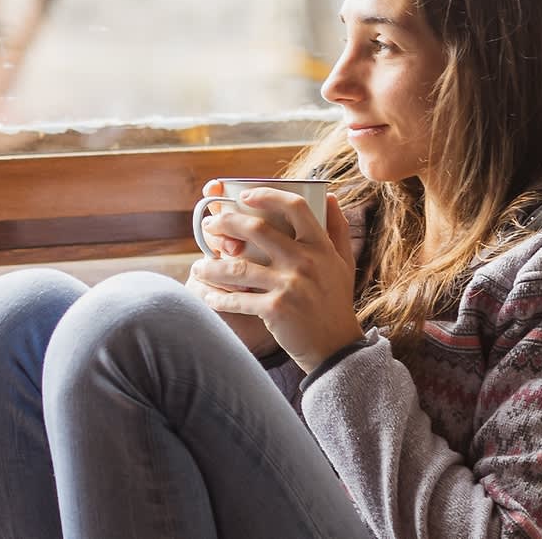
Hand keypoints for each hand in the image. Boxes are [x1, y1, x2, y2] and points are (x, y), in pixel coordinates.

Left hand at [199, 187, 364, 372]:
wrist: (335, 346)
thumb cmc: (335, 302)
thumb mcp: (343, 263)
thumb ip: (337, 228)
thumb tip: (331, 196)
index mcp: (320, 246)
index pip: (295, 206)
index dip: (267, 195)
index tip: (245, 196)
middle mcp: (305, 261)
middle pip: (257, 229)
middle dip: (226, 222)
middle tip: (210, 227)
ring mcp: (289, 285)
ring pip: (237, 266)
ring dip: (211, 266)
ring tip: (198, 267)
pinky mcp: (275, 309)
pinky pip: (237, 298)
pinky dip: (217, 297)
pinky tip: (207, 295)